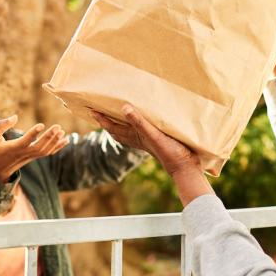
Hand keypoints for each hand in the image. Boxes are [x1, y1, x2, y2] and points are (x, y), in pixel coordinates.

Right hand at [0, 116, 68, 181]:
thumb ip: (0, 126)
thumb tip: (15, 117)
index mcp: (13, 148)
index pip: (25, 141)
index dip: (33, 134)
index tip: (42, 125)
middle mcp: (23, 153)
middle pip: (39, 147)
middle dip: (49, 138)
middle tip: (58, 127)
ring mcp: (29, 157)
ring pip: (45, 151)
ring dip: (55, 141)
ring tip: (62, 131)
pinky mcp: (33, 157)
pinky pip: (47, 153)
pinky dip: (57, 147)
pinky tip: (66, 140)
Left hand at [91, 106, 212, 204]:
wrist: (184, 167)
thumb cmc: (169, 151)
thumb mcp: (153, 135)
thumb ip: (139, 122)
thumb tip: (124, 108)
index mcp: (135, 137)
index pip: (113, 127)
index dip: (102, 120)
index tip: (91, 110)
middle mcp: (138, 139)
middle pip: (117, 130)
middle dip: (107, 122)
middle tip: (99, 111)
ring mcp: (147, 142)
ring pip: (127, 133)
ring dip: (119, 125)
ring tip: (115, 116)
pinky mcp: (157, 141)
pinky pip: (140, 132)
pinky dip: (135, 127)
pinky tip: (141, 123)